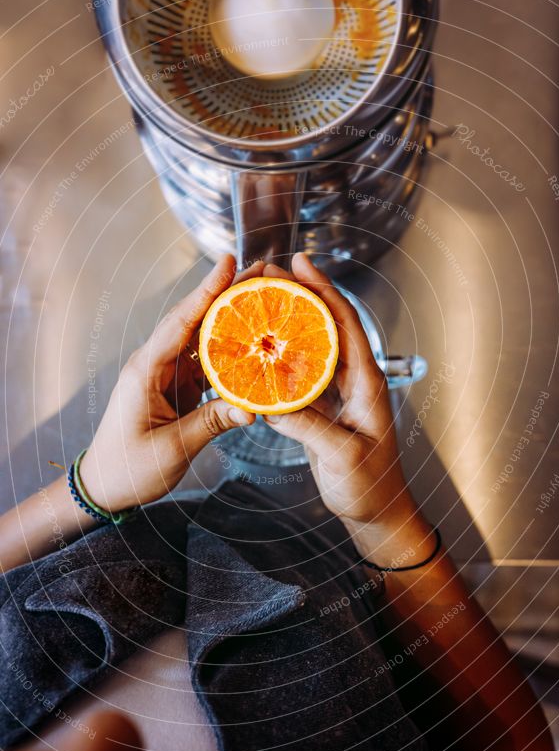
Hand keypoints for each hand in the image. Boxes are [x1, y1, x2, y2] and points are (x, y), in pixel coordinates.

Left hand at [79, 255, 258, 512]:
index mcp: (146, 371)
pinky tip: (253, 346)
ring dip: (230, 322)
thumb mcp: (172, 448)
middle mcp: (155, 365)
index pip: (179, 323)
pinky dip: (228, 354)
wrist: (104, 487)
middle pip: (193, 321)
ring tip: (263, 301)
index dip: (205, 292)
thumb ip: (211, 423)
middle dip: (225, 295)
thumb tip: (252, 409)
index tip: (228, 263)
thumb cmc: (129, 468)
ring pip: (201, 340)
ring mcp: (165, 376)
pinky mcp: (175, 389)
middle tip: (259, 273)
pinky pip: (204, 364)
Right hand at [263, 253, 431, 564]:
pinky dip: (279, 361)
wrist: (376, 512)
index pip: (346, 324)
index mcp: (367, 382)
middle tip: (269, 276)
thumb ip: (308, 428)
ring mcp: (338, 394)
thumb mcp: (343, 456)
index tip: (301, 265)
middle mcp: (353, 380)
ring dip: (287, 325)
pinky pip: (299, 376)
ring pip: (311, 348)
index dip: (324, 290)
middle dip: (299, 297)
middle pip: (326, 327)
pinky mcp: (323, 410)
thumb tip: (269, 404)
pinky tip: (258, 352)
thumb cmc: (371, 487)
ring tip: (259, 303)